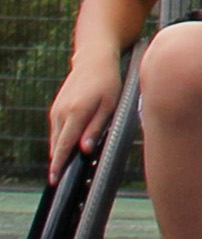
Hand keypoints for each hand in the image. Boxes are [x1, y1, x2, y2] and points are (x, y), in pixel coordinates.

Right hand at [47, 55, 120, 180]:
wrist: (93, 60)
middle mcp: (62, 112)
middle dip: (59, 161)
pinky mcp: (56, 107)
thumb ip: (96, 128)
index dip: (60, 164)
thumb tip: (84, 149)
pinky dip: (60, 140)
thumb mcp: (110, 104)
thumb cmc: (107, 82)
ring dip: (59, 151)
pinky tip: (69, 146)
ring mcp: (56, 109)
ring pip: (55, 138)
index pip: (64, 145)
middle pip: (57, 145)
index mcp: (76, 113)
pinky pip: (56, 130)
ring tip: (66, 166)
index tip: (55, 178)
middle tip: (63, 178)